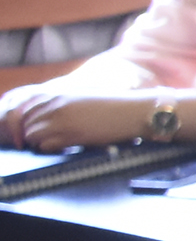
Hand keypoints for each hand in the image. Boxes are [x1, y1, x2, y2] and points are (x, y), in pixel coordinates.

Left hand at [1, 90, 149, 149]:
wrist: (135, 111)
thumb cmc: (112, 106)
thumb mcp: (79, 97)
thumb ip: (56, 103)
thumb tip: (38, 117)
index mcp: (54, 92)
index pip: (18, 106)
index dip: (15, 120)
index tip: (21, 130)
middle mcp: (53, 104)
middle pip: (21, 122)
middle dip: (25, 133)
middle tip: (36, 140)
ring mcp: (60, 118)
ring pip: (30, 135)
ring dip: (38, 141)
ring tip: (56, 141)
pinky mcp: (70, 134)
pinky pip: (44, 146)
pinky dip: (50, 148)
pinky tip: (64, 145)